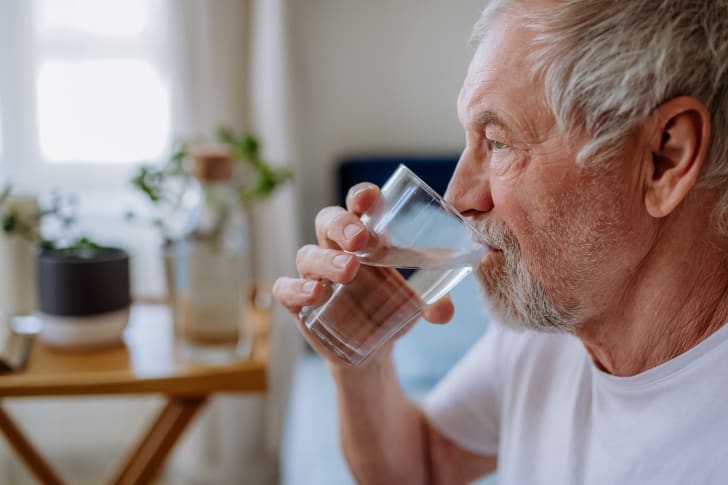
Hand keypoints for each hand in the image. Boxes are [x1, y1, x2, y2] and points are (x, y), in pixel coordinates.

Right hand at [272, 183, 454, 366]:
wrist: (372, 350)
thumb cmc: (391, 310)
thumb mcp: (415, 304)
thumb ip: (434, 303)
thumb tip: (445, 313)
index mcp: (367, 238)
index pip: (358, 206)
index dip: (361, 196)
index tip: (370, 197)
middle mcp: (336, 249)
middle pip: (327, 221)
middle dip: (342, 224)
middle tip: (360, 239)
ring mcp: (314, 274)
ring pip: (308, 254)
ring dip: (327, 259)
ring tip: (349, 270)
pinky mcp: (299, 302)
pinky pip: (285, 288)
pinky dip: (297, 288)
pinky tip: (316, 293)